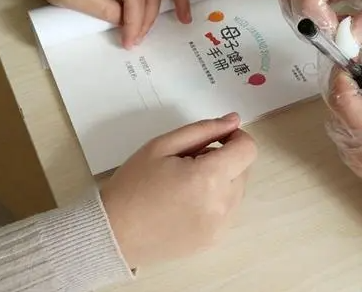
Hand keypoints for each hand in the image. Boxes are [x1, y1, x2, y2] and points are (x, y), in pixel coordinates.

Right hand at [100, 113, 256, 268]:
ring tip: (186, 185)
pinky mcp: (214, 240)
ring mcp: (220, 226)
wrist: (112, 232)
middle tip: (189, 163)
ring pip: (237, 190)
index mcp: (209, 177)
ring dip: (222, 181)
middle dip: (224, 159)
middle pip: (243, 169)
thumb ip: (204, 129)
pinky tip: (187, 204)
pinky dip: (216, 201)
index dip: (235, 137)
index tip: (216, 139)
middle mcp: (222, 204)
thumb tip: (233, 120)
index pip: (248, 149)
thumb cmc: (133, 185)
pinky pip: (228, 211)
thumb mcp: (162, 145)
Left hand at [324, 59, 361, 207]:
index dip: (344, 74)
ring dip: (355, 100)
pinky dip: (357, 116)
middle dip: (351, 85)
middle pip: (337, 107)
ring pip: (339, 118)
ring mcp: (353, 160)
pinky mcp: (356, 164)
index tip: (357, 59)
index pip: (342, 99)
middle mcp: (355, 151)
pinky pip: (346, 131)